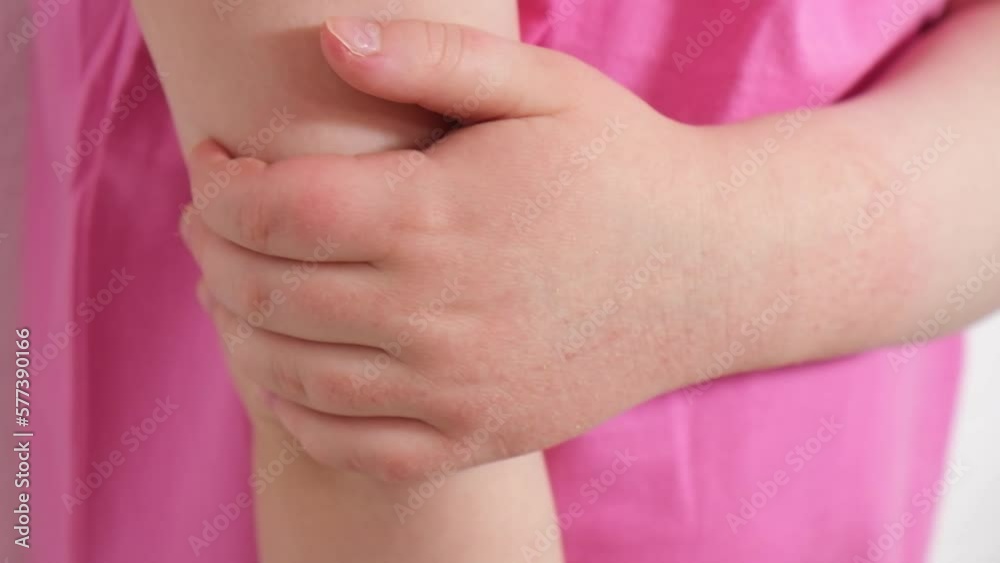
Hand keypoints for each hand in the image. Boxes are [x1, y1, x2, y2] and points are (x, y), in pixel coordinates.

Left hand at [182, 17, 740, 480]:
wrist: (710, 271)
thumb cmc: (620, 167)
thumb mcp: (542, 87)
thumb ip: (433, 56)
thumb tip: (331, 39)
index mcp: (440, 214)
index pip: (275, 209)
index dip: (220, 184)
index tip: (214, 162)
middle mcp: (438, 312)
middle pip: (268, 292)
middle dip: (215, 251)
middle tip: (213, 222)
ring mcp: (459, 387)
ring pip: (293, 374)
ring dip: (238, 330)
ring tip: (236, 289)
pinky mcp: (479, 434)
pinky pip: (353, 446)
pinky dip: (297, 414)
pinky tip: (290, 373)